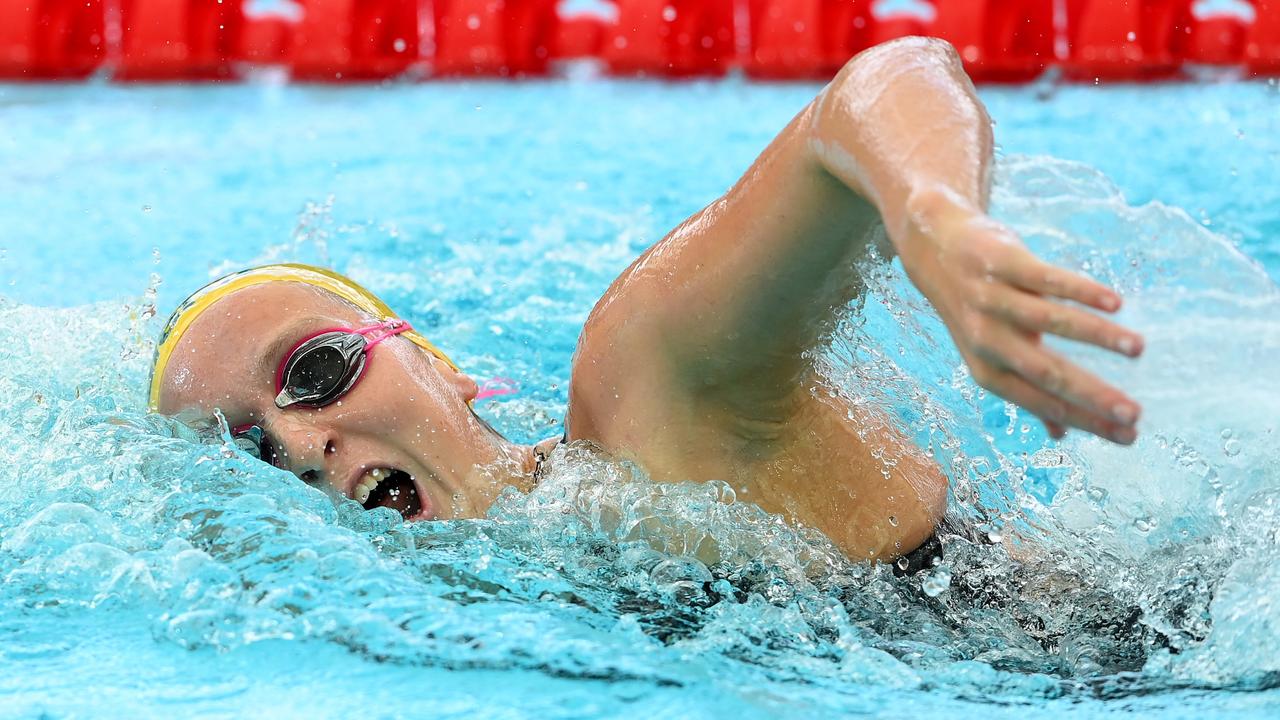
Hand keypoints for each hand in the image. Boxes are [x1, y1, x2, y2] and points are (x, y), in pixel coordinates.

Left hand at [894, 187, 1143, 443]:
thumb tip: (1062, 435)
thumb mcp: (990, 355)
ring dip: (1098, 337)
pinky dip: (1082, 291)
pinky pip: (1047, 279)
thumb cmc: (976, 312)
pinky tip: (1115, 303)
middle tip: (1136, 412)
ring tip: (1138, 349)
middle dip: (1092, 395)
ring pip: (1051, 321)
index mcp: (987, 371)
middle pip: (1046, 372)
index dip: (1085, 421)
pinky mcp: (1001, 262)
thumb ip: (1026, 389)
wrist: (934, 250)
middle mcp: (986, 340)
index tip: (1130, 435)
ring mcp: (992, 299)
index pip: (1043, 402)